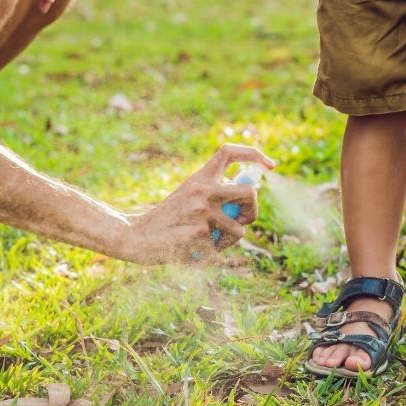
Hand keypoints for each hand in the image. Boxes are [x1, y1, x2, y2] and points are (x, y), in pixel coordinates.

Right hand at [120, 144, 275, 264]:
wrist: (135, 236)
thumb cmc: (165, 220)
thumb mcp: (187, 196)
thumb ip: (213, 193)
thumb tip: (247, 198)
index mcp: (199, 178)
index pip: (228, 152)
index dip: (253, 154)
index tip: (270, 166)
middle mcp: (202, 190)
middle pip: (250, 193)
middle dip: (253, 211)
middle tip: (242, 220)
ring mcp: (202, 212)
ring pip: (240, 229)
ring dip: (230, 239)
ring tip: (209, 241)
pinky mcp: (199, 234)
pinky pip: (222, 248)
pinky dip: (214, 253)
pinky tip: (194, 250)